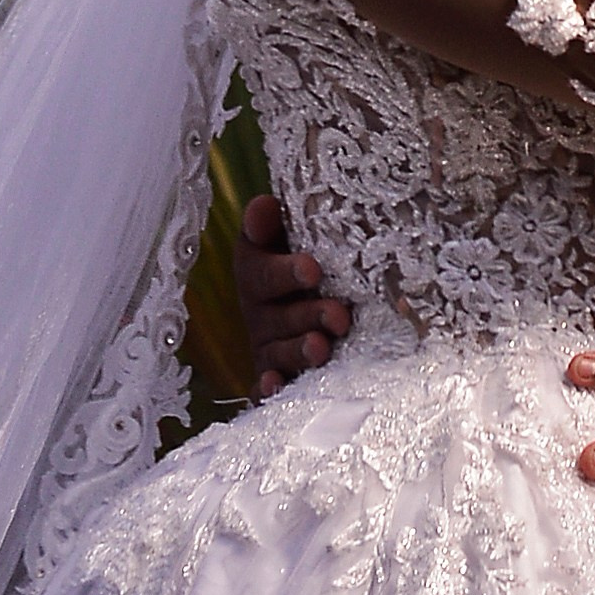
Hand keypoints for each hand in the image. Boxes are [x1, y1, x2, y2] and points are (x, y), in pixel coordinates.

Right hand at [233, 194, 352, 393]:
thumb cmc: (302, 257)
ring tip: (322, 348)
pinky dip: (270, 389)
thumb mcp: (284, 236)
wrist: (304, 294)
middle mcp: (259, 313)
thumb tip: (263, 205)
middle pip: (278, 318)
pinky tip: (278, 386)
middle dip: (308, 316)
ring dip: (300, 352)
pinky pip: (267, 387)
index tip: (313, 269)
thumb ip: (272, 222)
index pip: (263, 272)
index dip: (286, 272)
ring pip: (279, 353)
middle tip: (337, 315)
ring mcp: (268, 347)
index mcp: (256, 273)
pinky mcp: (277, 376)